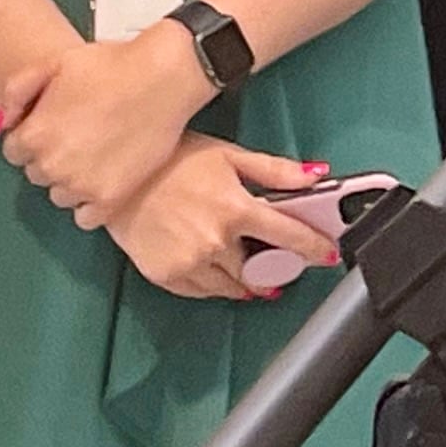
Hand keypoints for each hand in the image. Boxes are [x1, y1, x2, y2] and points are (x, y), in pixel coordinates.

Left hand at [0, 20, 210, 222]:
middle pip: (37, 173)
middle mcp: (52, 165)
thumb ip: (18, 90)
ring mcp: (81, 186)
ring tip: (96, 154)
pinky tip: (104, 180)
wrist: (165, 77)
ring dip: (71, 180)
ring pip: (60, 195)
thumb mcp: (55, 62)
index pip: (14, 151)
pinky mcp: (111, 199)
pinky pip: (86, 217)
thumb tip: (5, 123)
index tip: (55, 125)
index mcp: (34, 134)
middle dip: (51, 156)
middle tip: (80, 135)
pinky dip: (91, 204)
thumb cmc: (112, 64)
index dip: (34, 135)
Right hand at [102, 139, 342, 301]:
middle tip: (275, 258)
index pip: (289, 237)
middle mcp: (215, 242)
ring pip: (232, 286)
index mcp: (235, 209)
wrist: (117, 177)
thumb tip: (316, 175)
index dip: (314, 248)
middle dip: (271, 266)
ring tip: (244, 261)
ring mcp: (190, 263)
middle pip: (260, 269)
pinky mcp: (167, 277)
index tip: (328, 255)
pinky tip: (214, 265)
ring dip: (245, 279)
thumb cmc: (171, 160)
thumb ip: (275, 170)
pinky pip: (203, 292)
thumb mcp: (228, 155)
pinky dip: (214, 283)